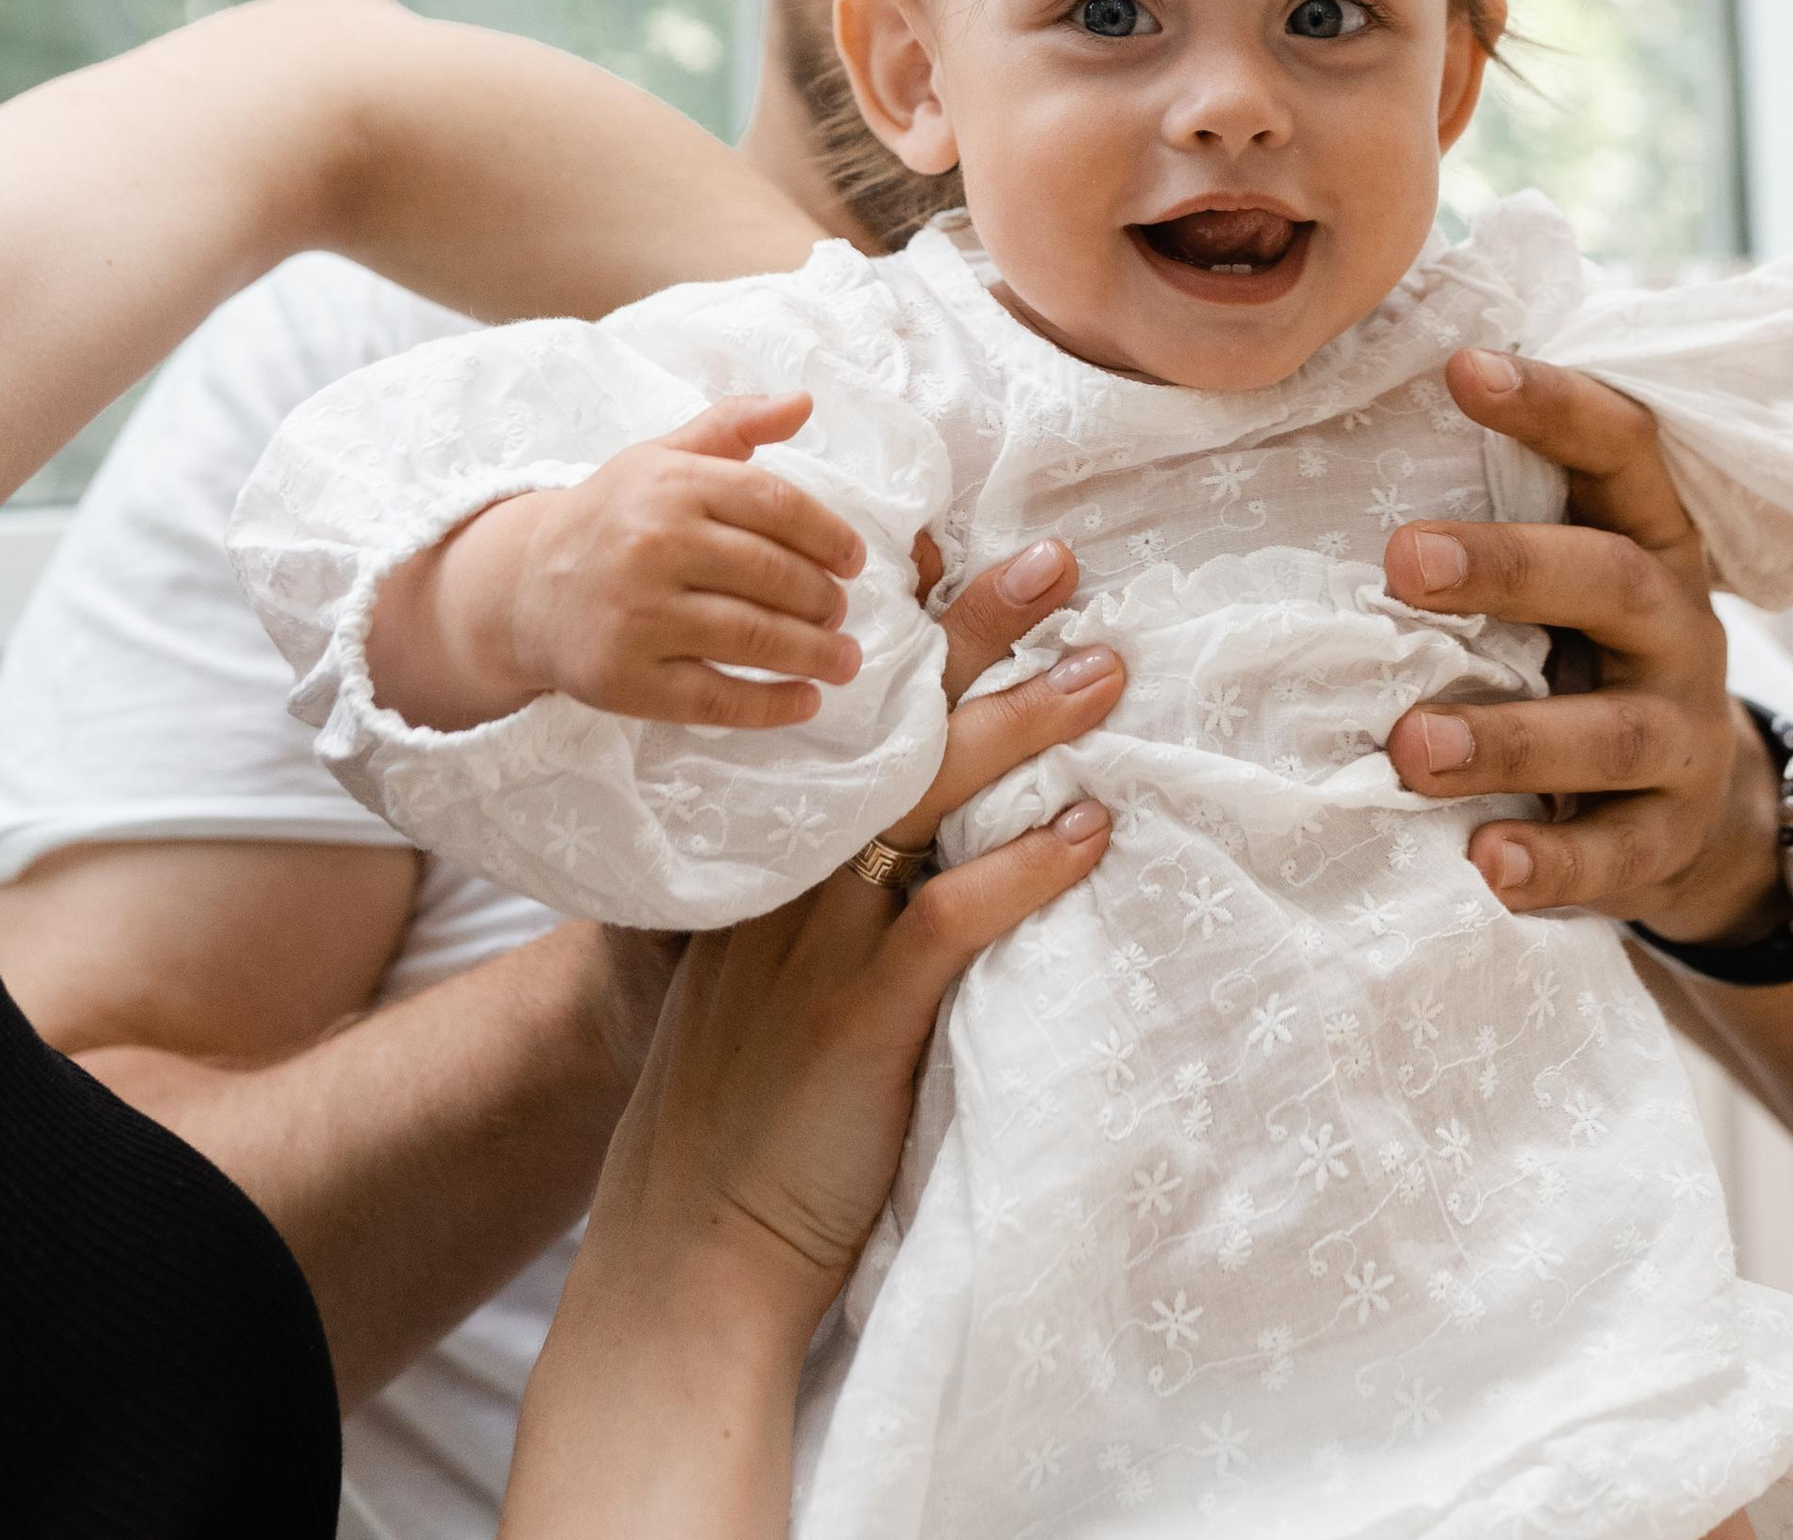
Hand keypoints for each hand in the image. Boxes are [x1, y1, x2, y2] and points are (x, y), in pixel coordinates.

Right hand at [372, 393, 868, 734]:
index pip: (776, 506)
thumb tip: (803, 402)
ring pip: (753, 638)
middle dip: (823, 600)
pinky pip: (715, 698)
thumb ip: (733, 425)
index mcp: (672, 486)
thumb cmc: (612, 517)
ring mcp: (639, 617)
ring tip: (845, 659)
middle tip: (840, 612)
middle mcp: (655, 547)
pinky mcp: (626, 679)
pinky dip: (771, 705)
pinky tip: (806, 701)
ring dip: (814, 654)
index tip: (854, 560)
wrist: (523, 586)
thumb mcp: (663, 458)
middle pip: (772, 576)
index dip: (829, 535)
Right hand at [561, 532, 1126, 1106]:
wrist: (687, 1250)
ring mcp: (819, 942)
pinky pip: (950, 918)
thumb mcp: (756, 975)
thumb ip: (817, 897)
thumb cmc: (735, 1113)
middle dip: (973, 631)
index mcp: (767, 853)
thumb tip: (915, 835)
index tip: (948, 543)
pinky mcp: (858, 1016)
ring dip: (1024, 724)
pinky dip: (1025, 870)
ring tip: (1105, 669)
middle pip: (891, 723)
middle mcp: (789, 875)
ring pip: (927, 796)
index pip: (838, 711)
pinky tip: (1089, 833)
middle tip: (1054, 560)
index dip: (893, 627)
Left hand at [1380, 352, 1781, 937]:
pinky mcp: (1668, 839)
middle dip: (1510, 568)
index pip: (1621, 449)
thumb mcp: (1567, 581)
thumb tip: (1327, 440)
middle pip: (1613, 581)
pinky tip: (1487, 864)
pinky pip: (1618, 856)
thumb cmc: (1583, 659)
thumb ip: (1497, 522)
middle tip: (1401, 559)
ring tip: (1410, 747)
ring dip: (1508, 736)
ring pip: (1611, 733)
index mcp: (1648, 540)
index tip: (1464, 366)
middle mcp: (1678, 626)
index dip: (1553, 404)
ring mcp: (1683, 737)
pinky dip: (1554, 863)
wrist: (1699, 815)